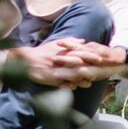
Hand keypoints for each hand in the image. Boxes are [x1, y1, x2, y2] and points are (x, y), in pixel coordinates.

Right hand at [12, 39, 127, 87]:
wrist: (26, 59)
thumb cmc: (43, 51)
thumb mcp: (56, 44)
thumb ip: (70, 41)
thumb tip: (83, 40)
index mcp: (64, 52)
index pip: (80, 52)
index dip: (91, 55)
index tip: (101, 57)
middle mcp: (61, 60)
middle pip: (77, 62)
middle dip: (88, 65)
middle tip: (99, 68)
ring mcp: (56, 69)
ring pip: (70, 74)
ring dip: (80, 77)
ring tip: (89, 81)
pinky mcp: (50, 78)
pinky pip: (60, 82)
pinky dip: (67, 84)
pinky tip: (74, 87)